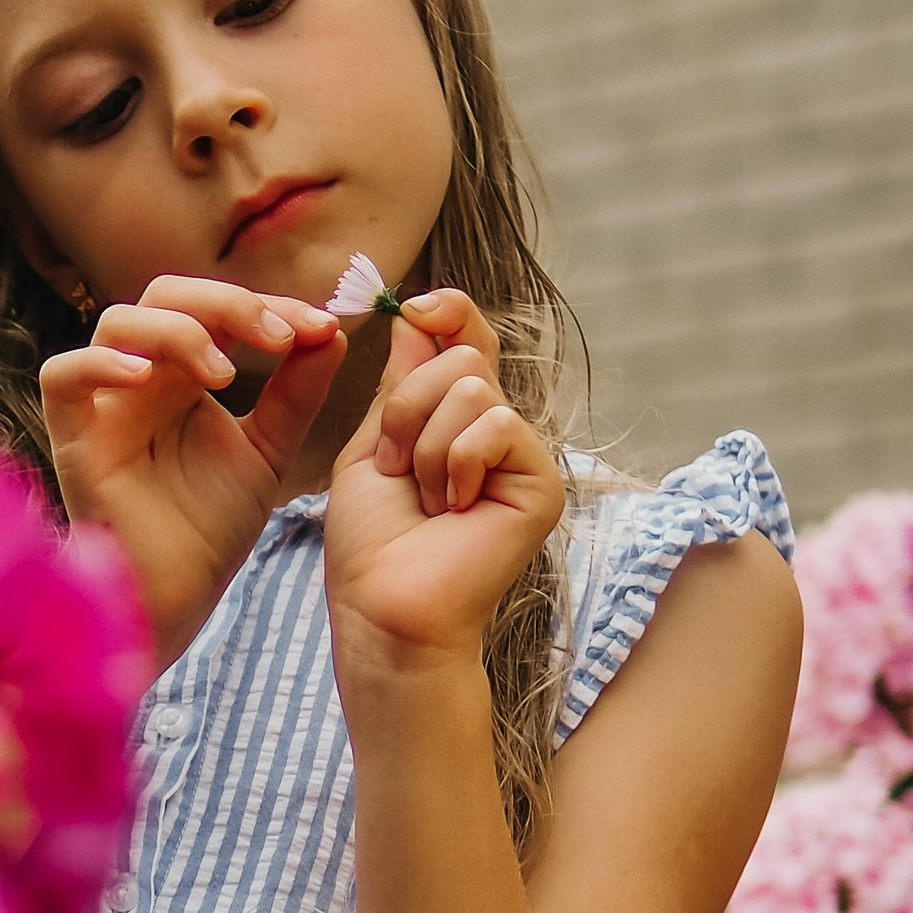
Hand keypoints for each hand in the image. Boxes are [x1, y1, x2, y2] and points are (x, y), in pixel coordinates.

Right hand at [41, 278, 345, 670]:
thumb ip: (297, 391)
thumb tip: (332, 330)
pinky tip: (147, 378)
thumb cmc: (209, 530)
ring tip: (225, 373)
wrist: (175, 599)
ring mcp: (103, 407)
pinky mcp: (73, 442)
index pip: (215, 306)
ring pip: (117, 323)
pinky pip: (62, 376)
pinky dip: (99, 364)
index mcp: (183, 375)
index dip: (268, 305)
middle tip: (278, 338)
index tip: (320, 327)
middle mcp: (140, 379)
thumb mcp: (269, 450)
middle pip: (165, 295)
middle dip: (228, 303)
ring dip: (178, 330)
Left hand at [323, 293, 563, 681]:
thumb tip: (417, 313)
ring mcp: (522, 456)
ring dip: (425, 446)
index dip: (447, 311)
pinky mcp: (542, 481)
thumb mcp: (372, 446)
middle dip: (408, 408)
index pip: (466, 339)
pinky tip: (455, 511)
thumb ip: (399, 383)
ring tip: (427, 501)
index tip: (411, 306)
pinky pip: (497, 425)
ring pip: (474, 389)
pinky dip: (456, 464)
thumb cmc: (370, 541)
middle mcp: (495, 431)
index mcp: (454, 420)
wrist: (383, 606)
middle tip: (398, 469)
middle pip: (462, 356)